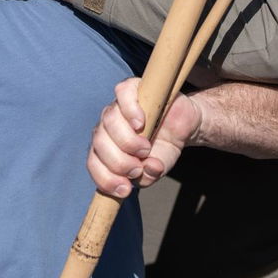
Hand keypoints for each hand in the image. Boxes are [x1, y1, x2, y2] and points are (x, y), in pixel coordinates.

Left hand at [86, 78, 203, 198]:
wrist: (183, 126)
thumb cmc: (163, 148)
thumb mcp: (157, 168)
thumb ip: (148, 176)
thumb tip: (146, 170)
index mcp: (106, 147)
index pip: (94, 162)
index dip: (105, 178)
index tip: (125, 189)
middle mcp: (106, 127)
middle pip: (99, 142)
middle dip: (118, 162)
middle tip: (137, 168)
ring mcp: (117, 106)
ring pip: (109, 120)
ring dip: (126, 140)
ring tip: (145, 149)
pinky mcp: (132, 88)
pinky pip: (122, 95)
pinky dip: (129, 110)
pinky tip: (141, 123)